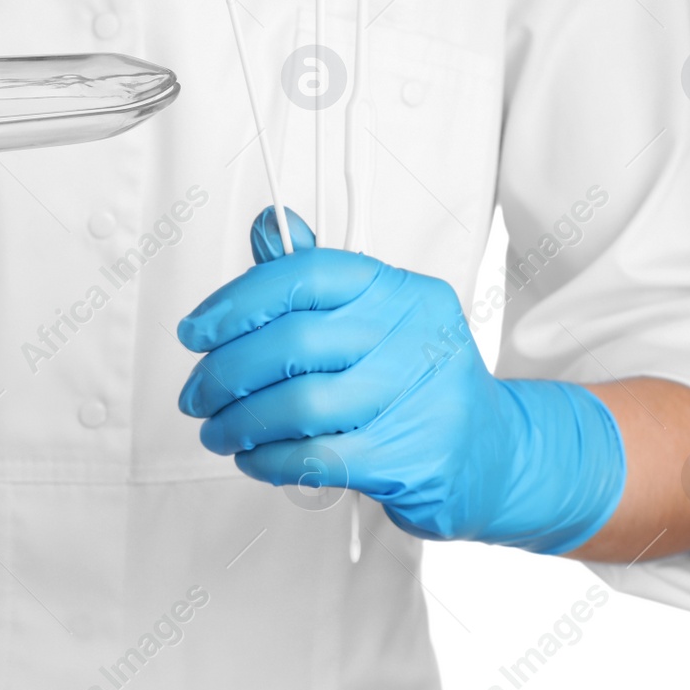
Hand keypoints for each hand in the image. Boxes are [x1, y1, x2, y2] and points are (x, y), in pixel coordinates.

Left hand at [177, 208, 625, 553]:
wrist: (493, 454)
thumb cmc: (420, 381)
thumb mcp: (379, 319)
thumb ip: (318, 279)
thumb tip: (266, 229)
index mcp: (401, 291)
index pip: (303, 276)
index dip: (235, 302)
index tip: (195, 332)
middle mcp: (414, 337)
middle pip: (291, 342)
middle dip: (224, 372)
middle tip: (196, 395)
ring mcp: (417, 399)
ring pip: (297, 405)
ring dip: (237, 423)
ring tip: (217, 431)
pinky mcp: (410, 458)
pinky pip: (315, 458)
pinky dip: (267, 460)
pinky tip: (253, 458)